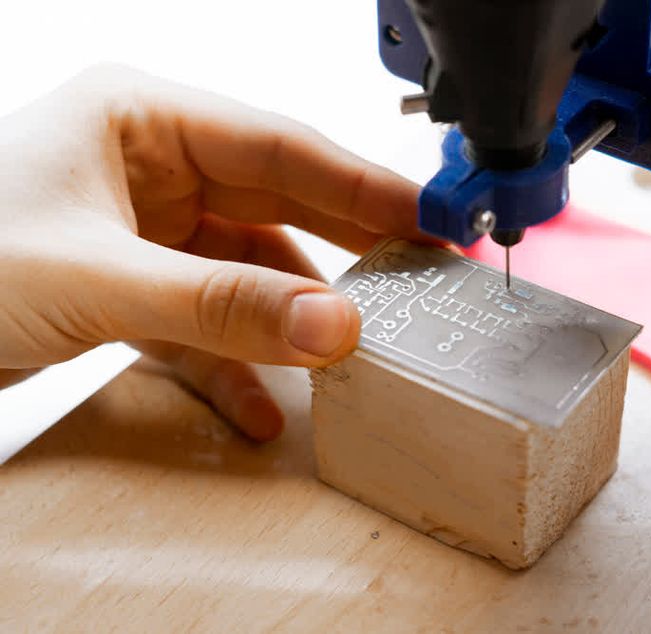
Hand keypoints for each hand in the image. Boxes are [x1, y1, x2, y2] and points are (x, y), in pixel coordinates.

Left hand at [0, 65, 431, 440]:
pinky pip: (209, 318)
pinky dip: (237, 361)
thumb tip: (337, 326)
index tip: (433, 220)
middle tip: (422, 280)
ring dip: (291, 318)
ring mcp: (146, 227)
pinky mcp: (135, 286)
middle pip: (279, 203)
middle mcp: (152, 164)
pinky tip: (263, 405)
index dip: (366, 186)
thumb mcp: (94, 281)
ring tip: (352, 353)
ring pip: (250, 268)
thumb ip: (223, 305)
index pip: (283, 146)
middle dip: (346, 250)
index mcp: (144, 118)